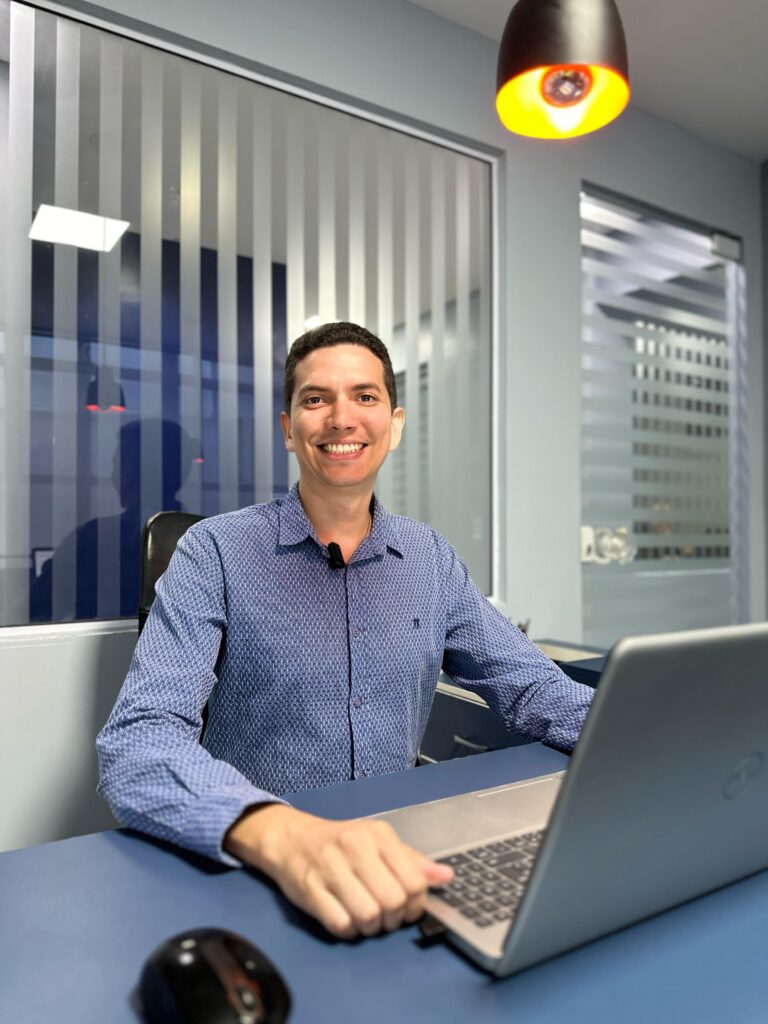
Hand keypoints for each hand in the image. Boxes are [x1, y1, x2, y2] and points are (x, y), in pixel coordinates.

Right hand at [224, 804, 453, 938]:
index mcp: (378, 835)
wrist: (292, 839)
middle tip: (385, 916)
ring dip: (370, 927)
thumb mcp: (379, 843)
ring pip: (368, 916)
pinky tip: (346, 918)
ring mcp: (330, 868)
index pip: (414, 881)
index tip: (407, 907)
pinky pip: (340, 924)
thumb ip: (412, 862)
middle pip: (392, 901)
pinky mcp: (309, 889)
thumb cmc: (341, 843)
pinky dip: (348, 931)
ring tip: (365, 917)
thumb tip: (446, 877)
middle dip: (393, 918)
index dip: (416, 904)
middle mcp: (355, 847)